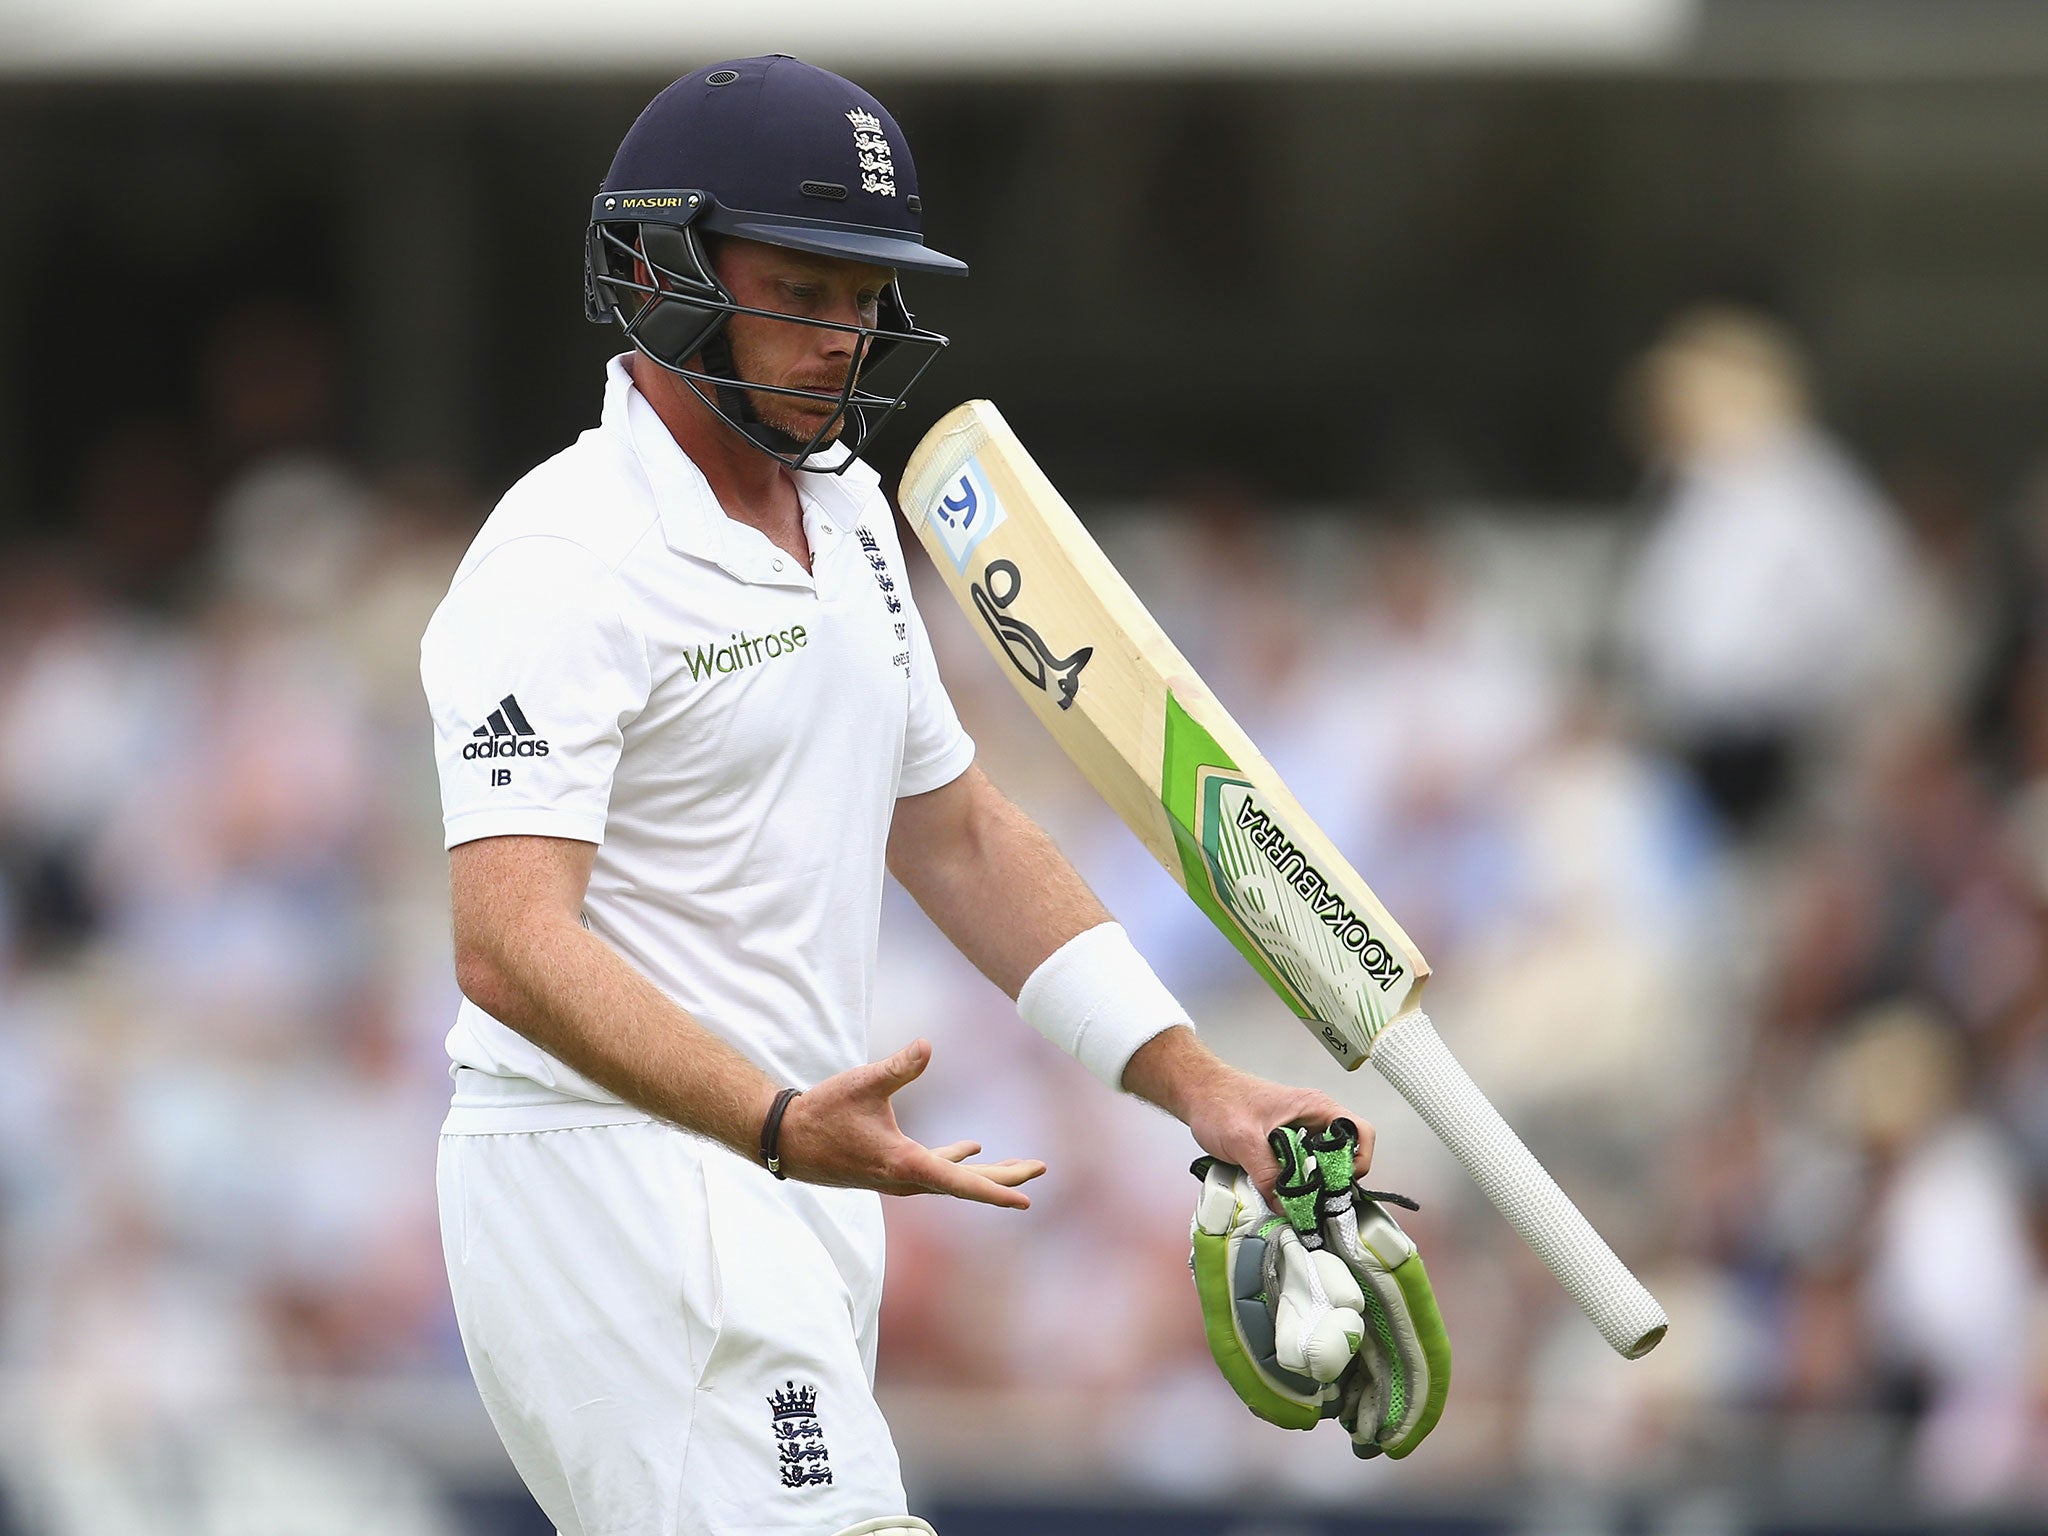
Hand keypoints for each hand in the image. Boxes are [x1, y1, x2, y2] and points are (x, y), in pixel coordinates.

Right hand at [774, 1038, 1046, 1208]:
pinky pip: (934, 1168)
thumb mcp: (863, 1084)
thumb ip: (898, 1068)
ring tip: (1021, 1167)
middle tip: (1040, 1170)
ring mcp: (899, 1176)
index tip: (1026, 1199)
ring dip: (987, 1174)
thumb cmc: (823, 1112)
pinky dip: (957, 1161)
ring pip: (953, 1178)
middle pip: (966, 1185)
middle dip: (1005, 1178)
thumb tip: (926, 1046)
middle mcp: (907, 1178)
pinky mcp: (891, 1168)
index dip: (996, 1190)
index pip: (961, 1184)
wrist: (786, 1139)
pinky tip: (973, 1147)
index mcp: (905, 1163)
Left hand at [1125, 1028, 1374, 1207]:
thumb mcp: (1244, 1141)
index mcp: (1315, 1107)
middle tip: (1317, 1201)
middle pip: (1345, 1153)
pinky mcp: (1284, 1142)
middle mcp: (1313, 1117)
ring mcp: (1299, 1129)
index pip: (1360, 1132)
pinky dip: (1297, 1181)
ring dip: (1314, 1183)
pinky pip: (1302, 1165)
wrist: (1195, 1092)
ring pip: (1322, 1162)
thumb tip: (1287, 1207)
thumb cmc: (1219, 1102)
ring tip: (1298, 1200)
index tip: (1339, 1183)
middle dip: (1335, 1180)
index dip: (1359, 1160)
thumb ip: (1268, 1174)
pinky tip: (1282, 1192)